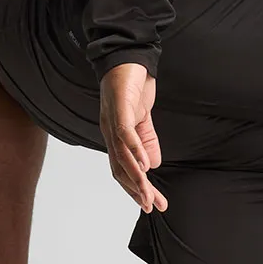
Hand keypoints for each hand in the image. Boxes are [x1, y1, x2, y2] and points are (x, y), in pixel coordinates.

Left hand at [99, 63, 167, 213]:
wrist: (127, 57)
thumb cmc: (132, 87)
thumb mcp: (143, 120)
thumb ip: (147, 142)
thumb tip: (152, 166)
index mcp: (115, 139)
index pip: (123, 171)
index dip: (136, 190)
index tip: (152, 205)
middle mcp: (110, 134)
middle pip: (121, 170)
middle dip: (136, 191)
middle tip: (152, 206)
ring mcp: (112, 122)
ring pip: (122, 157)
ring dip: (136, 178)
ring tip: (148, 193)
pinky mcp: (120, 108)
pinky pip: (126, 134)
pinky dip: (135, 151)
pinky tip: (145, 165)